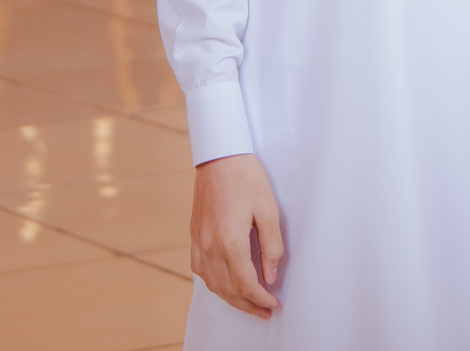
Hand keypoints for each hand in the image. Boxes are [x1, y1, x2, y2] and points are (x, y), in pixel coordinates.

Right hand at [191, 153, 283, 318]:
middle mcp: (211, 246)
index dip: (261, 299)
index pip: (246, 284)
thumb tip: (270, 276)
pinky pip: (201, 270)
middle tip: (265, 312)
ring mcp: (199, 241)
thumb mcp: (269, 210)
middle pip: (228, 290)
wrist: (220, 156)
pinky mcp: (194, 235)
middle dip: (248, 305)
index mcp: (231, 241)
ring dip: (231, 298)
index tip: (274, 304)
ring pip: (212, 283)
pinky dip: (214, 283)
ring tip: (249, 303)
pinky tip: (226, 284)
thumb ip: (271, 246)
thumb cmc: (247, 178)